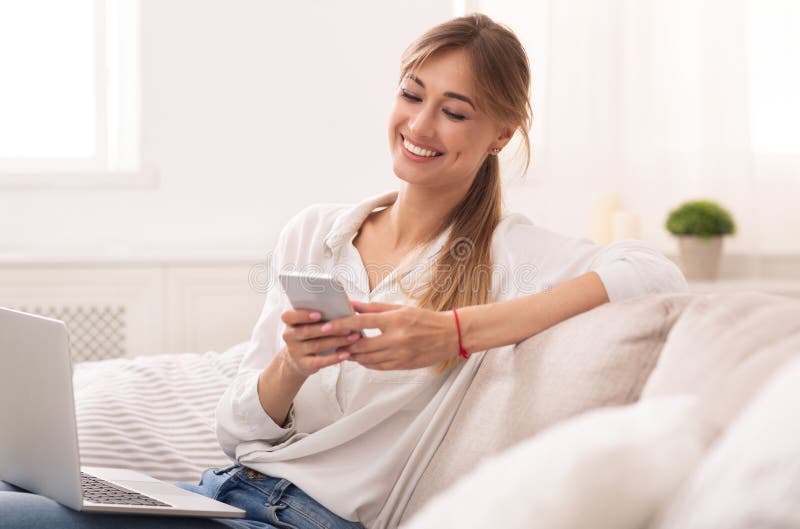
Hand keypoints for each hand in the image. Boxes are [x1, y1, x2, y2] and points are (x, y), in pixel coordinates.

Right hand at [279, 308, 360, 376]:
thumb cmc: (311, 334)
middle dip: (329, 329)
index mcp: (290, 322)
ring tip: (353, 338)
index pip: (289, 316)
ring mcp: (295, 351)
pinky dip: (334, 358)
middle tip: (347, 327)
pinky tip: (346, 354)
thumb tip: (344, 305)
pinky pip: (320, 361)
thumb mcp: (310, 323)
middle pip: (307, 331)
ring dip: (337, 341)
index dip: (303, 315)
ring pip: (317, 345)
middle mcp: (289, 336)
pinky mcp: (304, 364)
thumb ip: (322, 313)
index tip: (319, 314)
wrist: (299, 359)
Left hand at [320, 301, 459, 369]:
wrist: (450, 335)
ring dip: (352, 355)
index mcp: (395, 321)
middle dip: (343, 344)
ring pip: (367, 359)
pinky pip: (378, 367)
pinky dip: (366, 362)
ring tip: (343, 350)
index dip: (341, 325)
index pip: (361, 322)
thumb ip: (375, 308)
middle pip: (361, 344)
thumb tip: (353, 304)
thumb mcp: (400, 308)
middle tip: (331, 341)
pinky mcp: (402, 366)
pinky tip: (360, 358)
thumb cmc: (425, 318)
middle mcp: (396, 339)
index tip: (327, 326)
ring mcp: (399, 355)